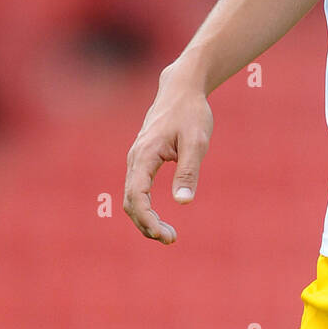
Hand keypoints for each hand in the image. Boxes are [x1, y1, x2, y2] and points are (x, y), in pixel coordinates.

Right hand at [123, 63, 212, 243]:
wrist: (182, 89)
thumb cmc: (191, 113)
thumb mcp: (197, 142)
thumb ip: (189, 171)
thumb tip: (184, 202)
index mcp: (145, 155)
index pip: (137, 196)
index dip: (147, 219)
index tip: (164, 235)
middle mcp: (135, 159)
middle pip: (130, 202)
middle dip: (146, 225)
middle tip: (171, 239)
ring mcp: (136, 160)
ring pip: (132, 198)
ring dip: (145, 219)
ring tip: (168, 235)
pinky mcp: (143, 161)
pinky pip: (137, 190)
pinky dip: (145, 208)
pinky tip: (159, 219)